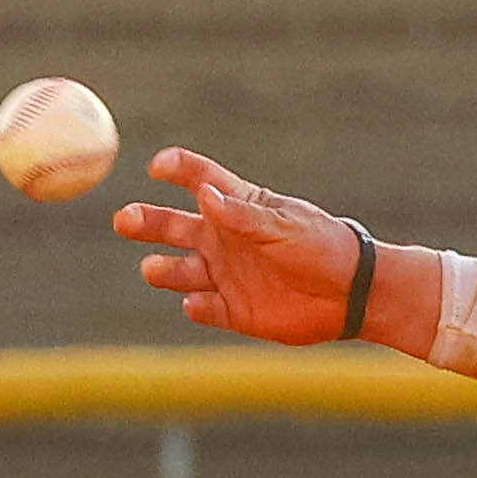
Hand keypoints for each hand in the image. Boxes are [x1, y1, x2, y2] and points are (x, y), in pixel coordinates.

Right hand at [115, 148, 404, 345]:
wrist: (351, 296)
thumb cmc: (322, 247)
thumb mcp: (284, 227)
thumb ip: (244, 215)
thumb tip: (204, 194)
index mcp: (236, 206)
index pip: (197, 177)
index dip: (176, 168)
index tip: (156, 167)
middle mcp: (223, 238)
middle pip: (172, 224)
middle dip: (145, 222)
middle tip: (125, 220)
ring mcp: (225, 275)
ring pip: (179, 270)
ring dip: (162, 269)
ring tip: (154, 269)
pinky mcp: (233, 310)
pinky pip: (202, 308)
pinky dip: (195, 306)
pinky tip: (195, 303)